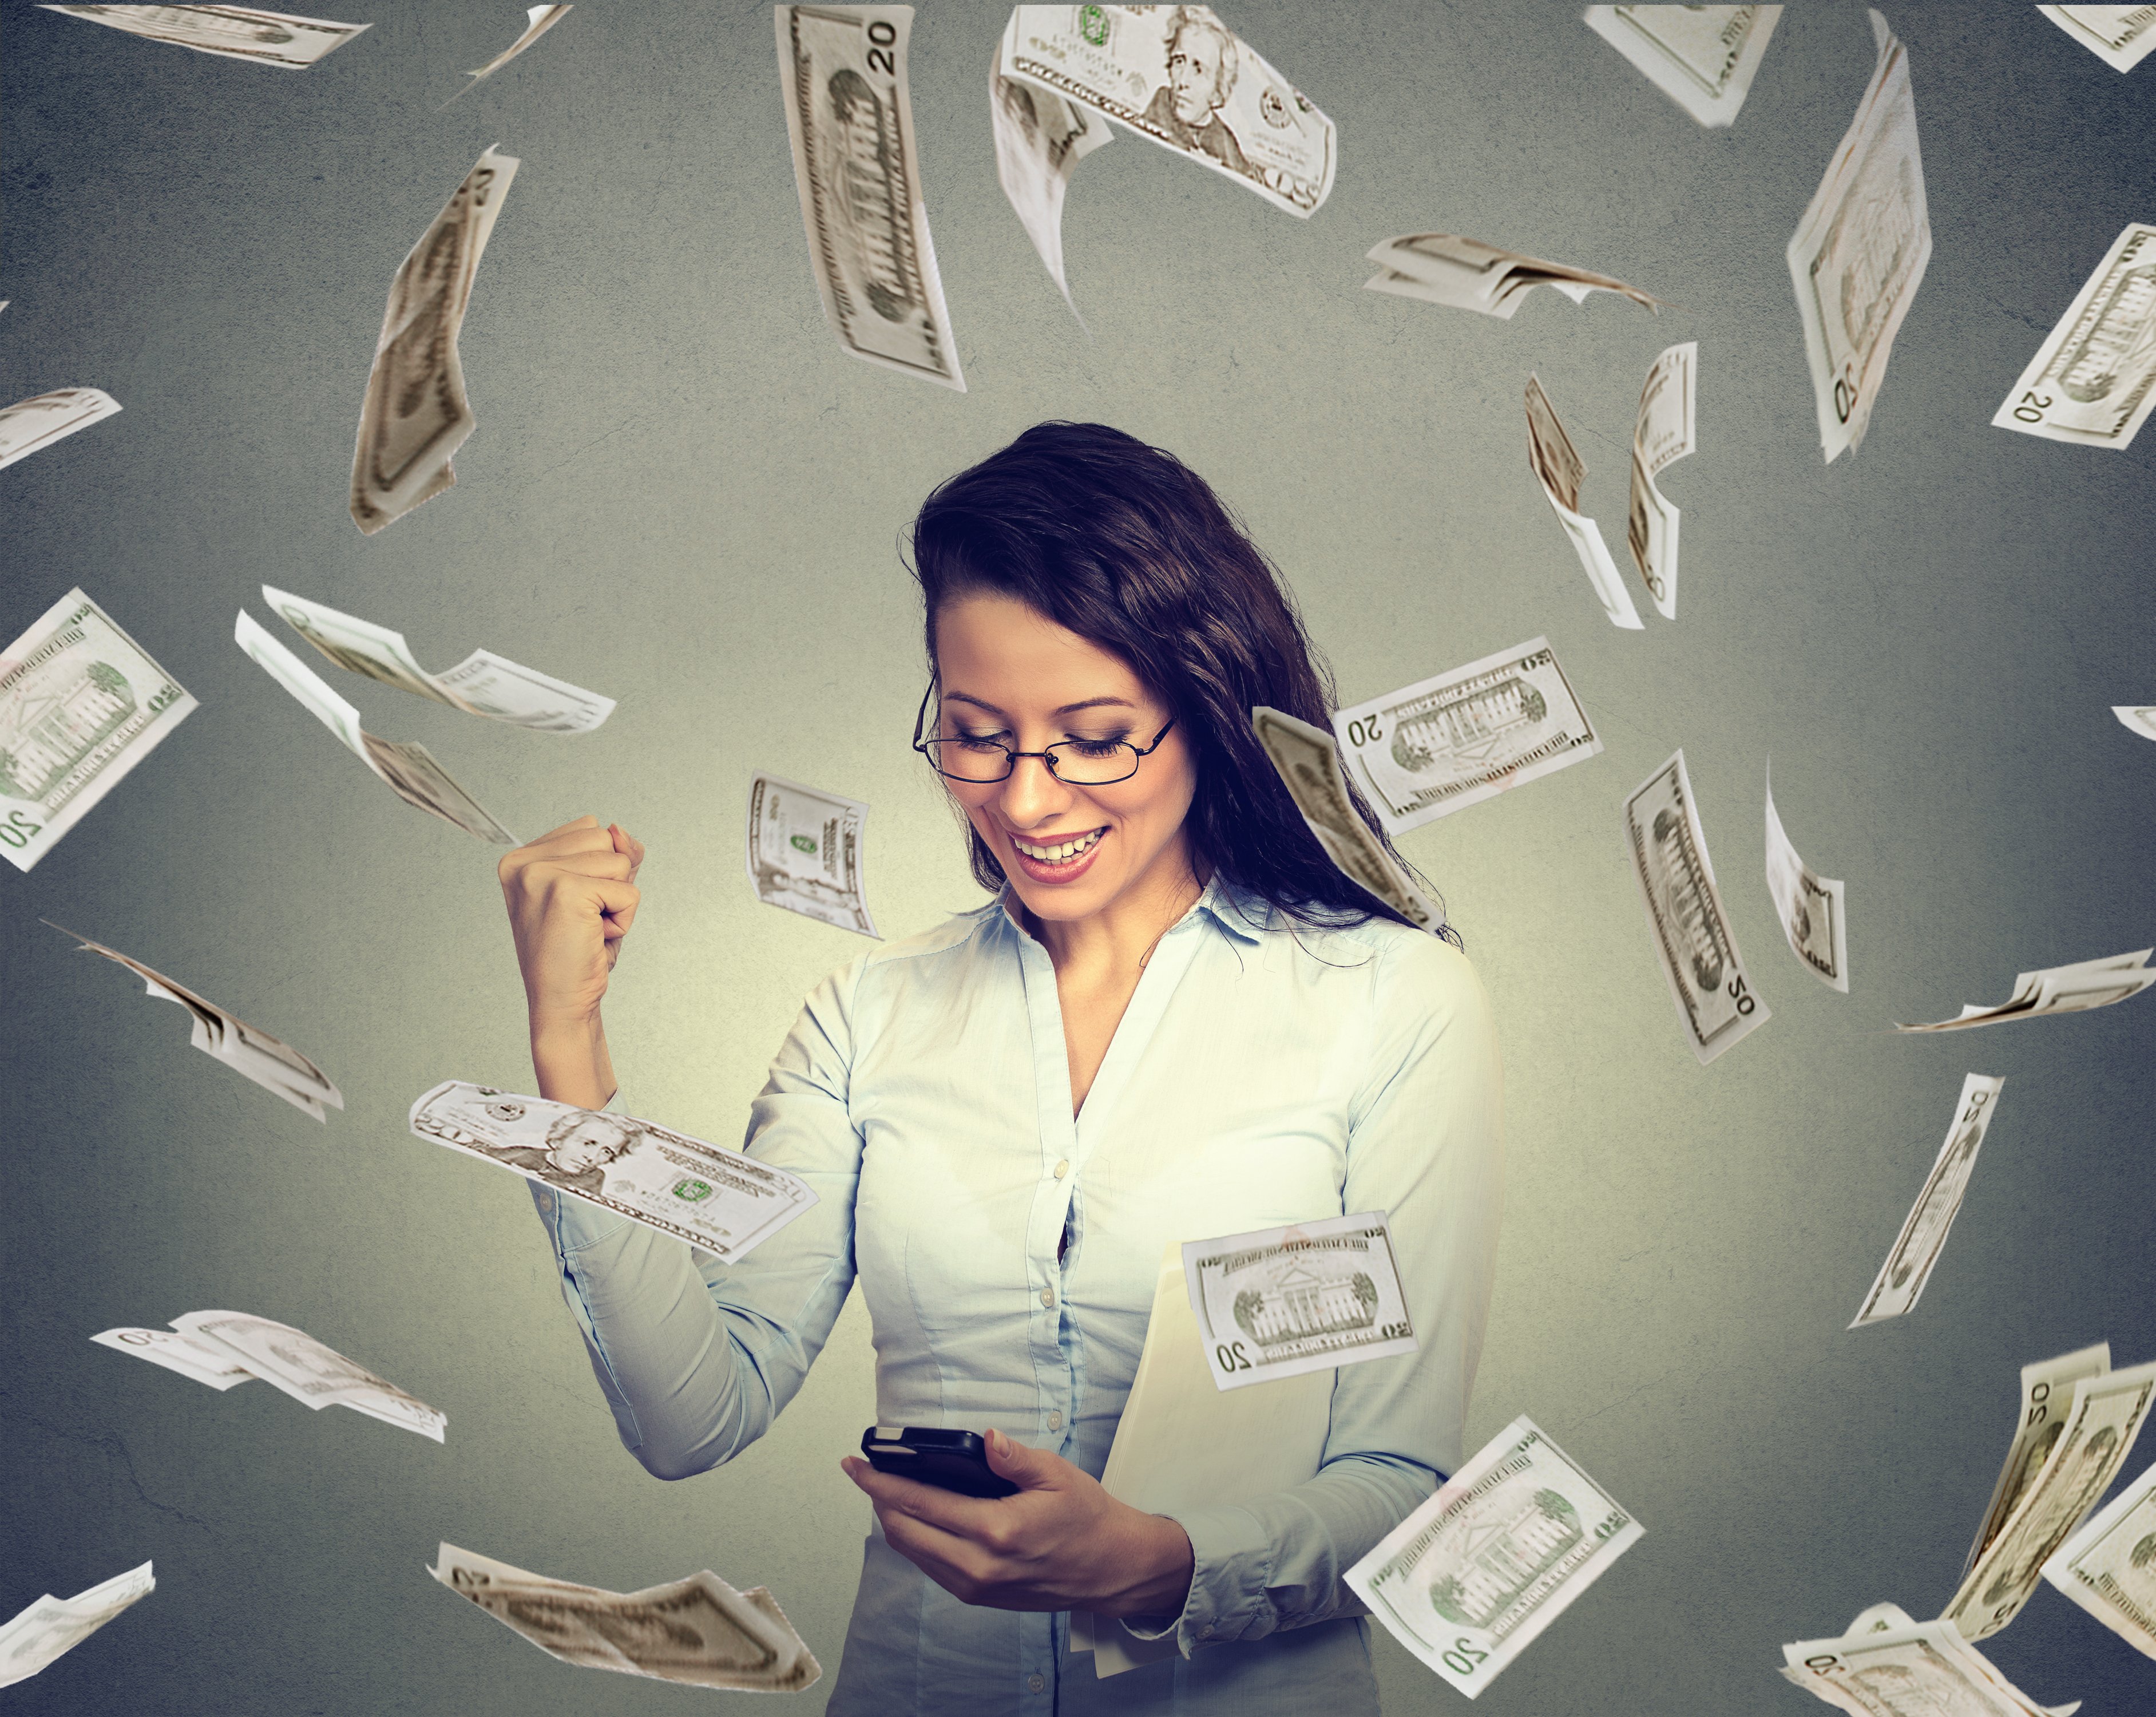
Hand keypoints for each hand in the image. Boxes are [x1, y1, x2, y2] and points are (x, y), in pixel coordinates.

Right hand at [498, 815, 643, 1029]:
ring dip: (618, 901)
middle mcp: (523, 862)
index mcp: (522, 858)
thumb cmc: (577, 952)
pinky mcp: (566, 891)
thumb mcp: (598, 890)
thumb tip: (620, 831)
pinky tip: (594, 937)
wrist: (561, 1002)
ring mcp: (541, 874)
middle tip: (584, 921)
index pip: (590, 829)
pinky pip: (629, 891)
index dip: (601, 870)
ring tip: (588, 928)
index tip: (574, 907)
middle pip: (606, 839)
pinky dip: (624, 919)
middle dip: (612, 882)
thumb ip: (613, 852)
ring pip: (620, 861)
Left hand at [841, 1429, 1193, 1618]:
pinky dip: (915, 1539)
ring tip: (886, 1489)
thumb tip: (987, 1439)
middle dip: (877, 1500)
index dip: (880, 1482)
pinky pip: (930, 1566)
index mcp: (996, 1531)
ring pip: (913, 1551)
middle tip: (865, 1472)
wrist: (1111, 1568)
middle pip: (903, 1531)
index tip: (856, 1464)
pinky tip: (917, 1517)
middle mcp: (979, 1565)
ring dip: (893, 1520)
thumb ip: (1014, 1458)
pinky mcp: (978, 1595)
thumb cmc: (1087, 1520)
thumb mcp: (1057, 1475)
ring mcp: (976, 1585)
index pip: (918, 1503)